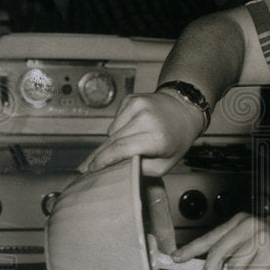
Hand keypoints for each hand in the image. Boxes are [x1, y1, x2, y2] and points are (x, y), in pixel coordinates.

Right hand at [77, 91, 206, 175]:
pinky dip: (119, 129)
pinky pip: (116, 121)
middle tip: (85, 168)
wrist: (184, 109)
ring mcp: (137, 105)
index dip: (102, 161)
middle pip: (112, 141)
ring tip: (124, 147)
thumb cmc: (176, 140)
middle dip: (98, 156)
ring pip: (112, 131)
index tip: (90, 170)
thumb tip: (114, 170)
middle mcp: (146, 118)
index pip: (121, 149)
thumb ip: (140, 169)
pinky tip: (131, 130)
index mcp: (156, 136)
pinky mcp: (131, 99)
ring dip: (112, 142)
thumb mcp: (165, 164)